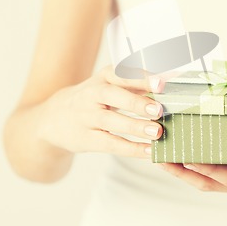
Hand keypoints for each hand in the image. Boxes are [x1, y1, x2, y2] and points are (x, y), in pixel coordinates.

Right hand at [38, 66, 164, 157]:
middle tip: (158, 109)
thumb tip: (173, 82)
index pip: (122, 74)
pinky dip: (131, 148)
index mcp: (104, 76)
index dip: (142, 78)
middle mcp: (92, 94)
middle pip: (113, 96)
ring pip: (111, 122)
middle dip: (136, 102)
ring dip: (136, 127)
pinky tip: (149, 151)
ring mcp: (86, 117)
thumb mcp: (111, 84)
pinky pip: (110, 144)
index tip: (163, 83)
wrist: (54, 118)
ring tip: (158, 132)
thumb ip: (139, 84)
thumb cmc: (96, 98)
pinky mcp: (85, 139)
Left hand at [160, 138, 226, 198]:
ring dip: (183, 171)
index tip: (190, 160)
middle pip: (210, 183)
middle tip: (161, 157)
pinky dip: (193, 168)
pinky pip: (211, 176)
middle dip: (184, 172)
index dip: (211, 170)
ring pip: (206, 181)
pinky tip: (180, 155)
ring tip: (161, 156)